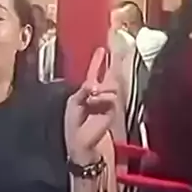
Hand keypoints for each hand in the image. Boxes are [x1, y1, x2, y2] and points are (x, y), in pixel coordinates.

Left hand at [64, 48, 118, 164]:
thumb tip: (93, 83)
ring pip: (111, 85)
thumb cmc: (74, 124)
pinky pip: (110, 97)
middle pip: (110, 75)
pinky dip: (101, 98)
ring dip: (101, 87)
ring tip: (92, 94)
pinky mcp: (112, 109)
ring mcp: (108, 101)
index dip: (98, 61)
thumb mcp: (74, 102)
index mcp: (88, 91)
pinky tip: (94, 101)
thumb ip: (83, 89)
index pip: (95, 72)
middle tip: (117, 50)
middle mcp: (100, 94)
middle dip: (114, 62)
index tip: (101, 49)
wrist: (80, 142)